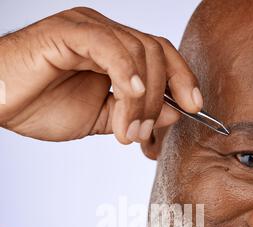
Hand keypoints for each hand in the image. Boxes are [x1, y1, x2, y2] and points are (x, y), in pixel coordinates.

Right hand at [0, 7, 202, 142]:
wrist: (0, 103)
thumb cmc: (41, 108)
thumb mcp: (99, 120)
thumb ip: (135, 115)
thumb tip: (174, 113)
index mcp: (114, 53)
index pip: (160, 55)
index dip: (183, 78)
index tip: (195, 107)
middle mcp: (105, 35)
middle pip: (156, 51)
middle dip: (164, 96)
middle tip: (147, 133)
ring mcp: (88, 29)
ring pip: (137, 51)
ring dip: (141, 99)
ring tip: (127, 130)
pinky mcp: (69, 31)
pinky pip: (109, 45)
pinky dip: (126, 71)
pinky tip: (131, 94)